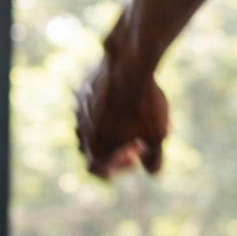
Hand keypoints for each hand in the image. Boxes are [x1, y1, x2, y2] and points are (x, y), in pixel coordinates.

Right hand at [75, 48, 169, 179]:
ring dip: (111, 126)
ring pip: (92, 125)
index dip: (118, 167)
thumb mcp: (158, 137)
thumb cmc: (143, 106)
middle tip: (138, 138)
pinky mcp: (82, 89)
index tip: (137, 153)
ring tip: (136, 115)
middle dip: (114, 147)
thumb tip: (152, 170)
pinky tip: (129, 95)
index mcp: (93, 147)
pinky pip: (92, 104)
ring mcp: (78, 108)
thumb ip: (154, 160)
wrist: (130, 64)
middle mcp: (80, 130)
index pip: (98, 170)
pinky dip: (108, 106)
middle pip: (93, 148)